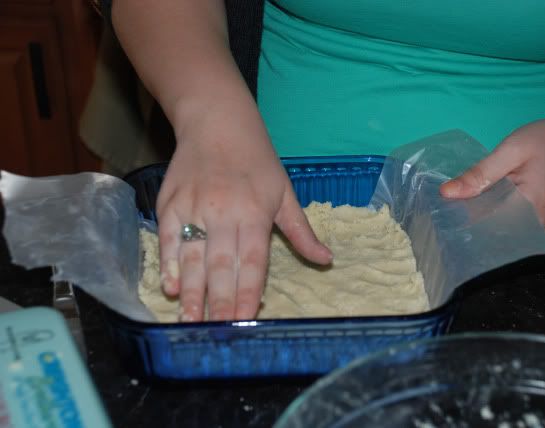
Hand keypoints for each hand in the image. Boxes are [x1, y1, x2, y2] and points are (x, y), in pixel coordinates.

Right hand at [155, 110, 331, 321]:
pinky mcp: (169, 203)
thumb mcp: (285, 192)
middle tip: (217, 331)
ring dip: (192, 291)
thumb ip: (302, 231)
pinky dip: (169, 264)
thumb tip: (326, 260)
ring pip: (193, 257)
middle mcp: (223, 212)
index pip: (252, 260)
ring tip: (191, 320)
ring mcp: (193, 208)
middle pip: (222, 264)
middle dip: (219, 300)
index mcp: (255, 212)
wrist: (216, 122)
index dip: (248, 290)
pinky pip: (167, 239)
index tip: (246, 317)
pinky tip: (171, 286)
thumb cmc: (256, 160)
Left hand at [440, 112, 544, 232]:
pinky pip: (515, 225)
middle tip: (443, 214)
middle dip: (471, 224)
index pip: (489, 229)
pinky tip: (481, 207)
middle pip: (497, 233)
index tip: (441, 217)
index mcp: (534, 211)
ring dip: (484, 220)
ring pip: (505, 230)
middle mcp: (542, 227)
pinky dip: (498, 216)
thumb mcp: (512, 150)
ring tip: (458, 211)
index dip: (464, 223)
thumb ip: (480, 174)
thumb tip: (446, 194)